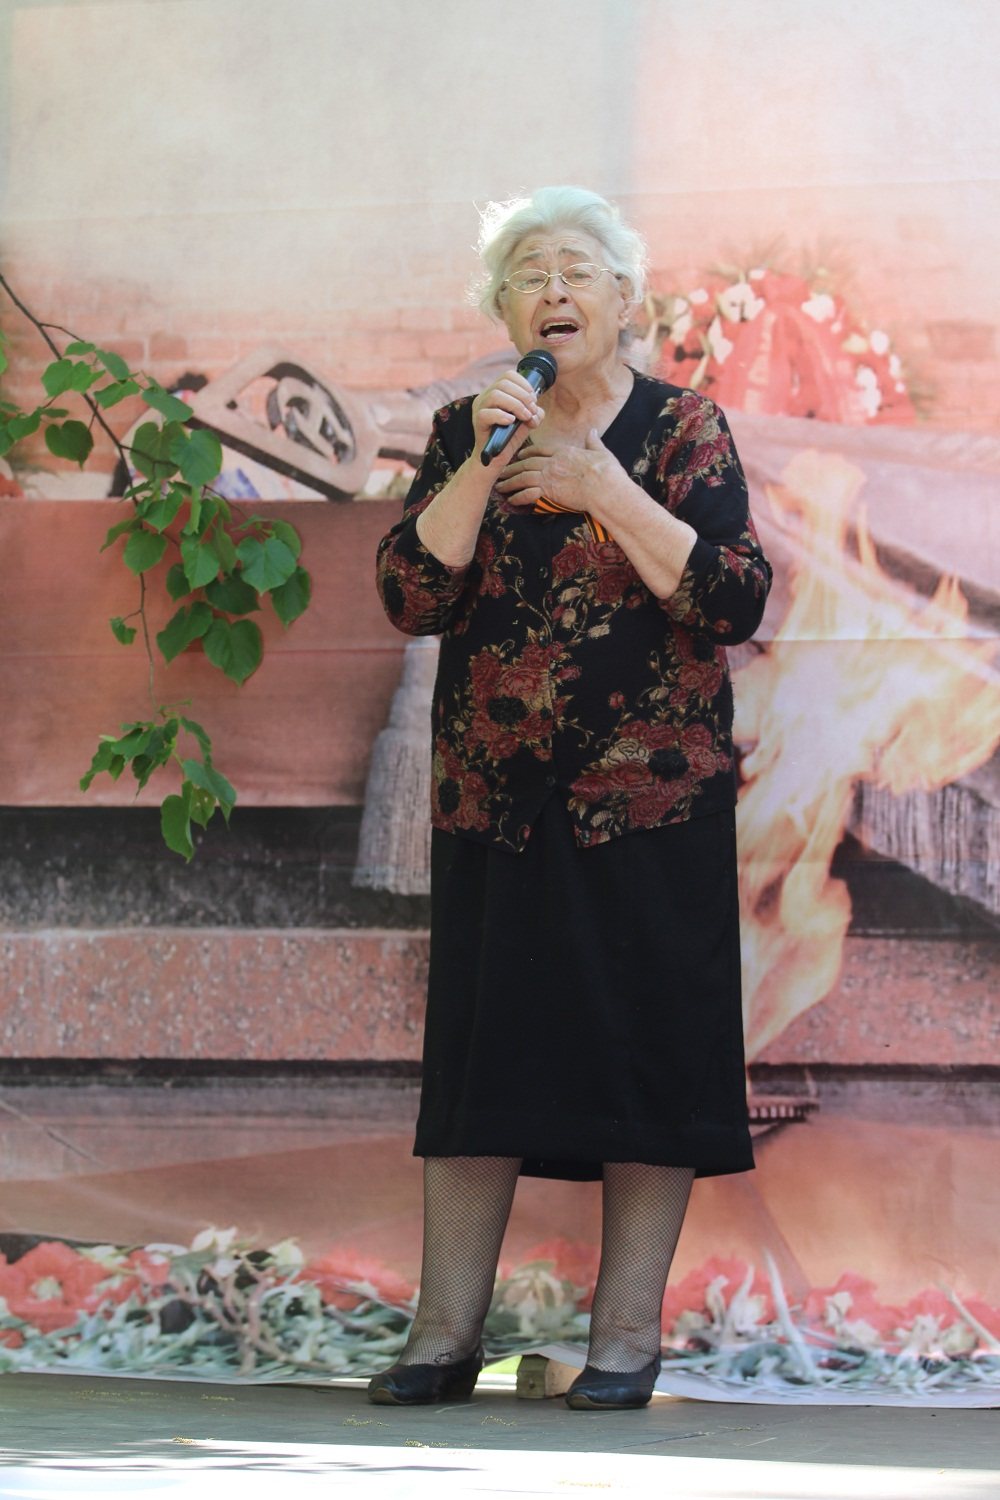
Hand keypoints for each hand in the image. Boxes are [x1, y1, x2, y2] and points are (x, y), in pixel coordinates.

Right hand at [471, 369, 542, 465]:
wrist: (496, 458)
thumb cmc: (509, 437)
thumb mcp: (526, 421)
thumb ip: (535, 412)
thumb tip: (538, 410)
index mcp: (495, 391)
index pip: (508, 375)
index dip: (524, 384)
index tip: (534, 400)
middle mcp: (485, 396)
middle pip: (504, 383)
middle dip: (523, 396)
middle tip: (531, 411)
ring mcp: (479, 408)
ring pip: (496, 395)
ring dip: (516, 405)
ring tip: (525, 417)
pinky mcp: (477, 422)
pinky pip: (487, 413)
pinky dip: (502, 416)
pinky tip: (511, 422)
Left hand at [494, 428, 617, 512]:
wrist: (605, 487)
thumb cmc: (607, 472)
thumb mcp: (601, 452)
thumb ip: (594, 441)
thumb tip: (593, 431)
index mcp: (564, 452)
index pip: (541, 449)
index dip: (529, 452)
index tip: (521, 455)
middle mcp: (553, 462)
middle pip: (527, 463)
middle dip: (513, 467)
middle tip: (502, 471)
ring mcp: (549, 476)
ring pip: (523, 477)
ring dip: (510, 482)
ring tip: (500, 486)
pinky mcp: (548, 491)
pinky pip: (527, 493)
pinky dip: (518, 497)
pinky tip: (511, 500)